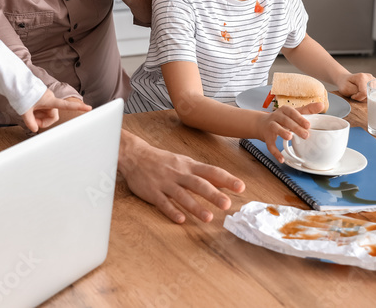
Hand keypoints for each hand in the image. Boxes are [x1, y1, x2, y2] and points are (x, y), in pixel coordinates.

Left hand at [19, 90, 91, 132]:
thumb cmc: (22, 94)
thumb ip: (30, 122)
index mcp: (50, 100)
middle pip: (53, 115)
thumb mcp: (25, 110)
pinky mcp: (42, 98)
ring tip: (29, 114)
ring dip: (39, 117)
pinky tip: (29, 110)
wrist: (16, 83)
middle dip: (44, 121)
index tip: (89, 108)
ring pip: (47, 113)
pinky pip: (43, 109)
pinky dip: (37, 113)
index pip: (66, 105)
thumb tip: (35, 129)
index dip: (78, 107)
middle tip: (32, 122)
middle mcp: (50, 98)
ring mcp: (46, 98)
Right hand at [119, 132, 244, 223]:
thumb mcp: (184, 163)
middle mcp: (179, 174)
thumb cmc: (163, 161)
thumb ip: (204, 174)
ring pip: (182, 195)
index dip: (226, 179)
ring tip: (208, 218)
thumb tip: (226, 182)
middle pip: (198, 184)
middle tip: (227, 204)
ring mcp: (165, 183)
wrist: (135, 156)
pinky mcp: (152, 192)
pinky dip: (171, 211)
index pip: (211, 172)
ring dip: (195, 206)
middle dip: (213, 194)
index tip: (241, 187)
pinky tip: (180, 219)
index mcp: (188, 166)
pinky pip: (163, 203)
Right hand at [259, 102, 322, 162]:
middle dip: (295, 127)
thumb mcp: (294, 113)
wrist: (262, 124)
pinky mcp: (267, 138)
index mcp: (284, 110)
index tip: (308, 125)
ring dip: (282, 132)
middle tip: (306, 135)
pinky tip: (281, 159)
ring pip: (275, 128)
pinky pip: (270, 144)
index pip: (292, 112)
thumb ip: (308, 109)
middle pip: (285, 120)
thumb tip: (321, 104)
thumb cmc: (282, 118)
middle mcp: (276, 116)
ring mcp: (270, 126)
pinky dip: (275, 152)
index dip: (299, 118)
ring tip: (290, 137)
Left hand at [336, 72, 372, 100]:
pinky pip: (374, 93)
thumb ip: (355, 92)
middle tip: (356, 94)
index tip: (353, 96)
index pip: (364, 93)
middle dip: (362, 97)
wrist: (345, 79)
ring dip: (365, 96)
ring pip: (373, 94)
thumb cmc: (344, 84)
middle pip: (370, 94)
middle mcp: (369, 77)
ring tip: (359, 92)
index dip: (358, 97)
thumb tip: (365, 94)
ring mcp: (373, 80)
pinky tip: (363, 92)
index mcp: (361, 77)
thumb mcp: (346, 89)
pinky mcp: (375, 83)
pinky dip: (368, 95)